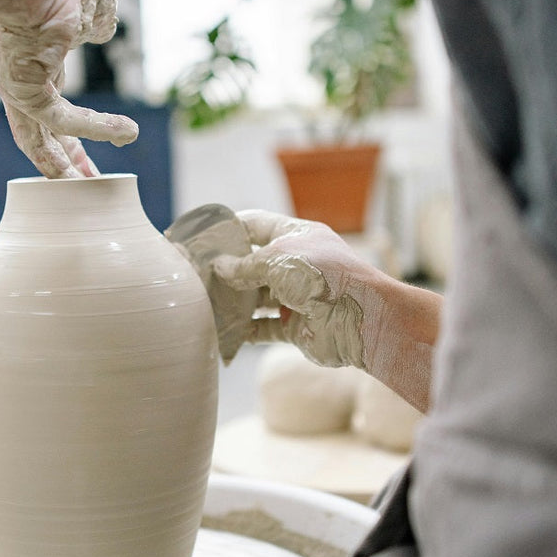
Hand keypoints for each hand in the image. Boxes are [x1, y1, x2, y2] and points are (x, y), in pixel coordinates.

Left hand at [0, 0, 138, 176]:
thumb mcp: (89, 0)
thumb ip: (98, 20)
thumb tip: (102, 33)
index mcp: (30, 58)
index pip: (50, 105)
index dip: (71, 134)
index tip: (88, 157)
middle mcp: (18, 78)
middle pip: (39, 134)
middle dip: (64, 162)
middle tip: (84, 186)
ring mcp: (18, 88)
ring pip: (42, 139)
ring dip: (69, 165)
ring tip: (95, 183)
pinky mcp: (26, 92)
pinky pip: (64, 120)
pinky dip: (96, 128)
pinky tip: (126, 131)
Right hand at [212, 210, 370, 368]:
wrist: (359, 319)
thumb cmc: (322, 276)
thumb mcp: (277, 260)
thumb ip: (244, 266)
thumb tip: (219, 268)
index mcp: (296, 236)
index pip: (257, 225)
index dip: (231, 228)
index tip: (204, 236)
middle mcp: (296, 264)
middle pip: (254, 264)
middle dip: (228, 270)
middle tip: (197, 275)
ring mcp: (296, 296)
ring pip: (257, 298)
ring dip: (234, 302)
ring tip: (206, 303)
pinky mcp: (295, 325)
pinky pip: (264, 327)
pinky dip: (246, 330)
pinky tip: (224, 331)